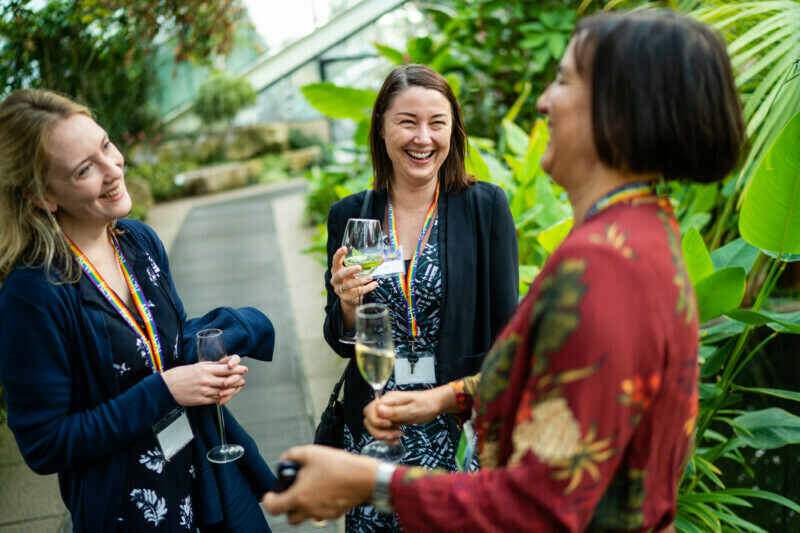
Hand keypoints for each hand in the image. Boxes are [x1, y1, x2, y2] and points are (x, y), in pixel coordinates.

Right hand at [161, 358, 247, 406]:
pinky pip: (215, 400)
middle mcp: (206, 381)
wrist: (166, 387)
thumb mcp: (196, 366)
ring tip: (237, 388)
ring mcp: (204, 392)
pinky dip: (222, 398)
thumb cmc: (180, 375)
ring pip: (223, 392)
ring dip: (232, 390)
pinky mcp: (200, 400)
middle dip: (237, 380)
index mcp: (205, 370)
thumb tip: (223, 364)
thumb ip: (210, 366)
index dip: (237, 370)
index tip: (244, 369)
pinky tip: (225, 395)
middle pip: (227, 381)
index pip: (226, 370)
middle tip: (243, 380)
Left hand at [262, 445, 379, 524]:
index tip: (269, 495)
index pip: (274, 508)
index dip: (268, 501)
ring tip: (312, 489)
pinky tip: (326, 489)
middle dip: (288, 508)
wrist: (364, 477)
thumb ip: (292, 455)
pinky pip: (322, 512)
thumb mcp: (311, 452)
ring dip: (305, 506)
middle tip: (292, 494)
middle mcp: (309, 509)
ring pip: (307, 516)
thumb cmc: (339, 466)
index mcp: (299, 497)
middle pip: (291, 518)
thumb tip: (286, 459)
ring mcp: (323, 513)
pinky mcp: (335, 513)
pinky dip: (320, 504)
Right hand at [330, 246, 377, 308]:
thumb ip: (368, 264)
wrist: (349, 297)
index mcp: (336, 269)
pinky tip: (374, 284)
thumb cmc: (352, 279)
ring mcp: (339, 289)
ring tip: (370, 277)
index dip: (339, 254)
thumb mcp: (357, 271)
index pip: (335, 261)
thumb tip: (382, 257)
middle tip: (360, 267)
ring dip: (360, 281)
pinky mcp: (346, 297)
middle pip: (340, 274)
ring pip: (348, 285)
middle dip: (349, 270)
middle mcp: (335, 279)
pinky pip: (356, 292)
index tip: (345, 248)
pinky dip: (366, 288)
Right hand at [364, 387, 454, 442]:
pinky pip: (383, 431)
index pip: (370, 410)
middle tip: (392, 434)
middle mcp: (386, 406)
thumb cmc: (426, 404)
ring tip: (398, 436)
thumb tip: (379, 409)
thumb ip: (395, 411)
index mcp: (388, 400)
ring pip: (375, 428)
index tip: (389, 424)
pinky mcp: (391, 421)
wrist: (434, 405)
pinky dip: (388, 438)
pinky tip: (398, 438)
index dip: (376, 420)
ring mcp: (388, 414)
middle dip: (378, 431)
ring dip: (384, 435)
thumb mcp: (412, 409)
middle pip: (369, 420)